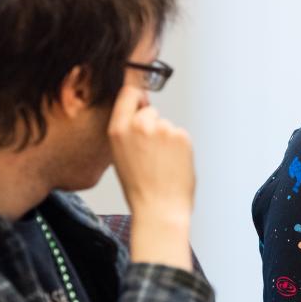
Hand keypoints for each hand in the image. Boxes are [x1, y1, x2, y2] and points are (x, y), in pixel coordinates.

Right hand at [108, 84, 193, 269]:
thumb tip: (140, 112)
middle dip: (153, 125)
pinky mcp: (181, 136)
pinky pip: (181, 134)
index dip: (136, 96)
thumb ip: (127, 131)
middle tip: (153, 151)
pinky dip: (180, 146)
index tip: (141, 98)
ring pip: (167, 125)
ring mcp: (163, 129)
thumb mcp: (120, 155)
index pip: (128, 93)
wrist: (159, 208)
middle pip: (150, 111)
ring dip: (168, 138)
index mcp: (119, 130)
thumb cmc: (140, 189)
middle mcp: (140, 125)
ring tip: (163, 162)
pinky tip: (173, 163)